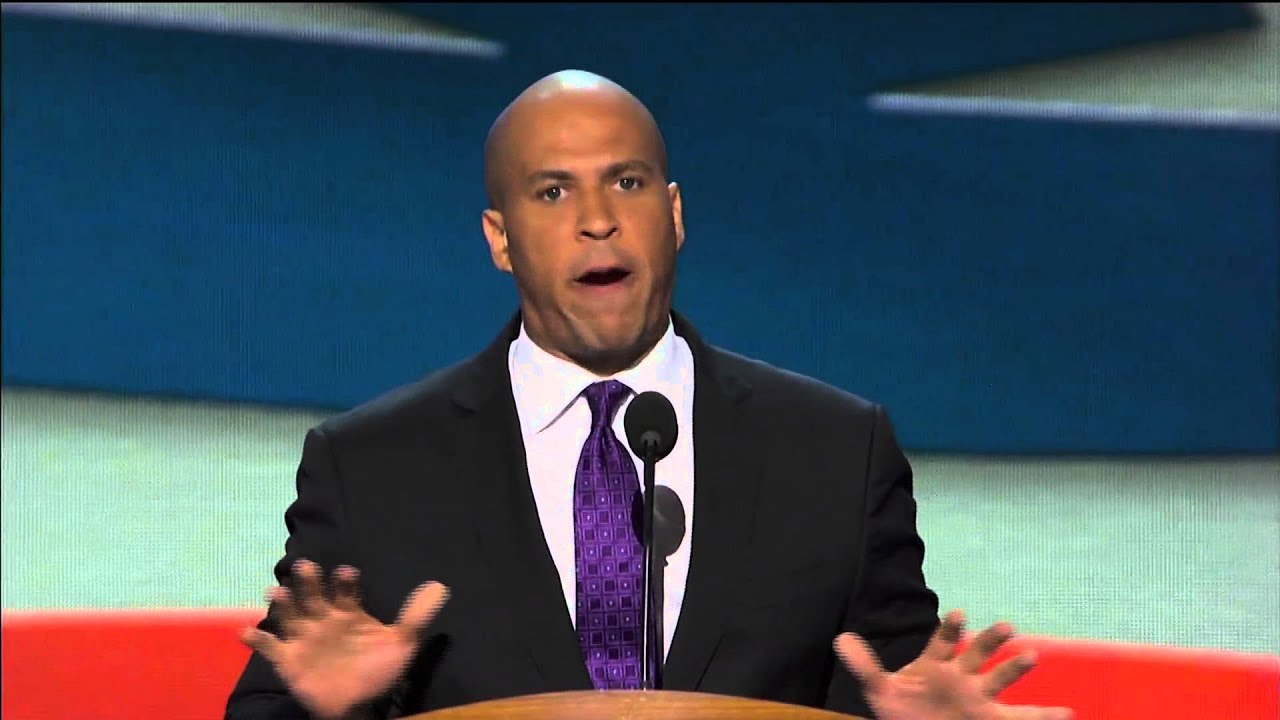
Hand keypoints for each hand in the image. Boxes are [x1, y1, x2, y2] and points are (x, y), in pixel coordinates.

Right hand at [240, 559, 449, 719]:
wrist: (360, 705)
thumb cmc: (378, 670)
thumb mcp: (402, 644)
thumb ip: (416, 616)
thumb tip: (440, 586)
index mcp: (349, 612)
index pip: (345, 589)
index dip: (345, 581)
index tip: (347, 573)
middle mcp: (323, 620)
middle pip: (313, 595)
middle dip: (308, 581)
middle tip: (304, 566)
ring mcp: (304, 639)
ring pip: (289, 615)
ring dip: (282, 603)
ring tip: (276, 592)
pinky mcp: (288, 660)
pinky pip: (269, 647)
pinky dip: (256, 639)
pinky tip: (246, 631)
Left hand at [834, 609, 1072, 719]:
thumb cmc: (902, 713)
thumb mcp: (880, 691)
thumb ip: (865, 665)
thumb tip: (841, 638)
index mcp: (936, 664)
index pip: (943, 641)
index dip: (951, 629)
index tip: (960, 613)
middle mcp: (962, 676)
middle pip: (978, 654)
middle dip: (990, 641)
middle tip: (1006, 627)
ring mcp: (980, 697)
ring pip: (1000, 679)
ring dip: (1016, 667)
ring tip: (1032, 654)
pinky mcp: (992, 718)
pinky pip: (1023, 718)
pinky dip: (1046, 716)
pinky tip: (1068, 712)